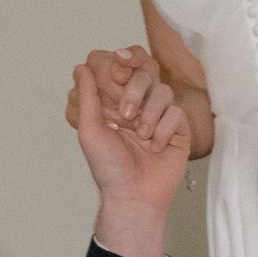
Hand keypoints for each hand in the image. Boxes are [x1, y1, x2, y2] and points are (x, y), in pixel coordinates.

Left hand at [69, 59, 189, 218]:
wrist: (133, 196)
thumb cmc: (109, 169)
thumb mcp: (90, 132)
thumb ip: (87, 98)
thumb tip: (80, 68)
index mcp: (116, 101)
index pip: (124, 66)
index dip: (125, 60)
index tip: (119, 66)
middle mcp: (139, 104)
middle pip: (146, 71)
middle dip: (135, 90)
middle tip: (126, 115)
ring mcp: (159, 116)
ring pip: (164, 90)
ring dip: (150, 114)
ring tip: (142, 137)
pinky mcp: (177, 129)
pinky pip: (177, 113)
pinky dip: (164, 130)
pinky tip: (155, 147)